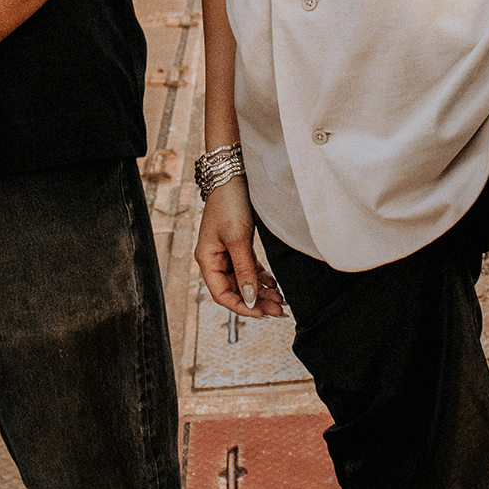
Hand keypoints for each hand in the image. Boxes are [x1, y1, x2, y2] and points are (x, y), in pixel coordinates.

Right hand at [194, 177, 287, 318]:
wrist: (233, 175)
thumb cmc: (230, 204)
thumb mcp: (238, 239)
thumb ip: (244, 271)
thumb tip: (250, 299)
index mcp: (207, 260)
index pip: (222, 294)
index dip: (242, 307)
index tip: (263, 313)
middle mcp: (215, 259)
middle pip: (235, 290)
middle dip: (257, 301)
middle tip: (280, 310)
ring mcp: (226, 253)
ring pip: (244, 281)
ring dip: (261, 291)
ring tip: (281, 301)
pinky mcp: (238, 245)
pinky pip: (249, 269)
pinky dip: (261, 278)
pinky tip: (274, 285)